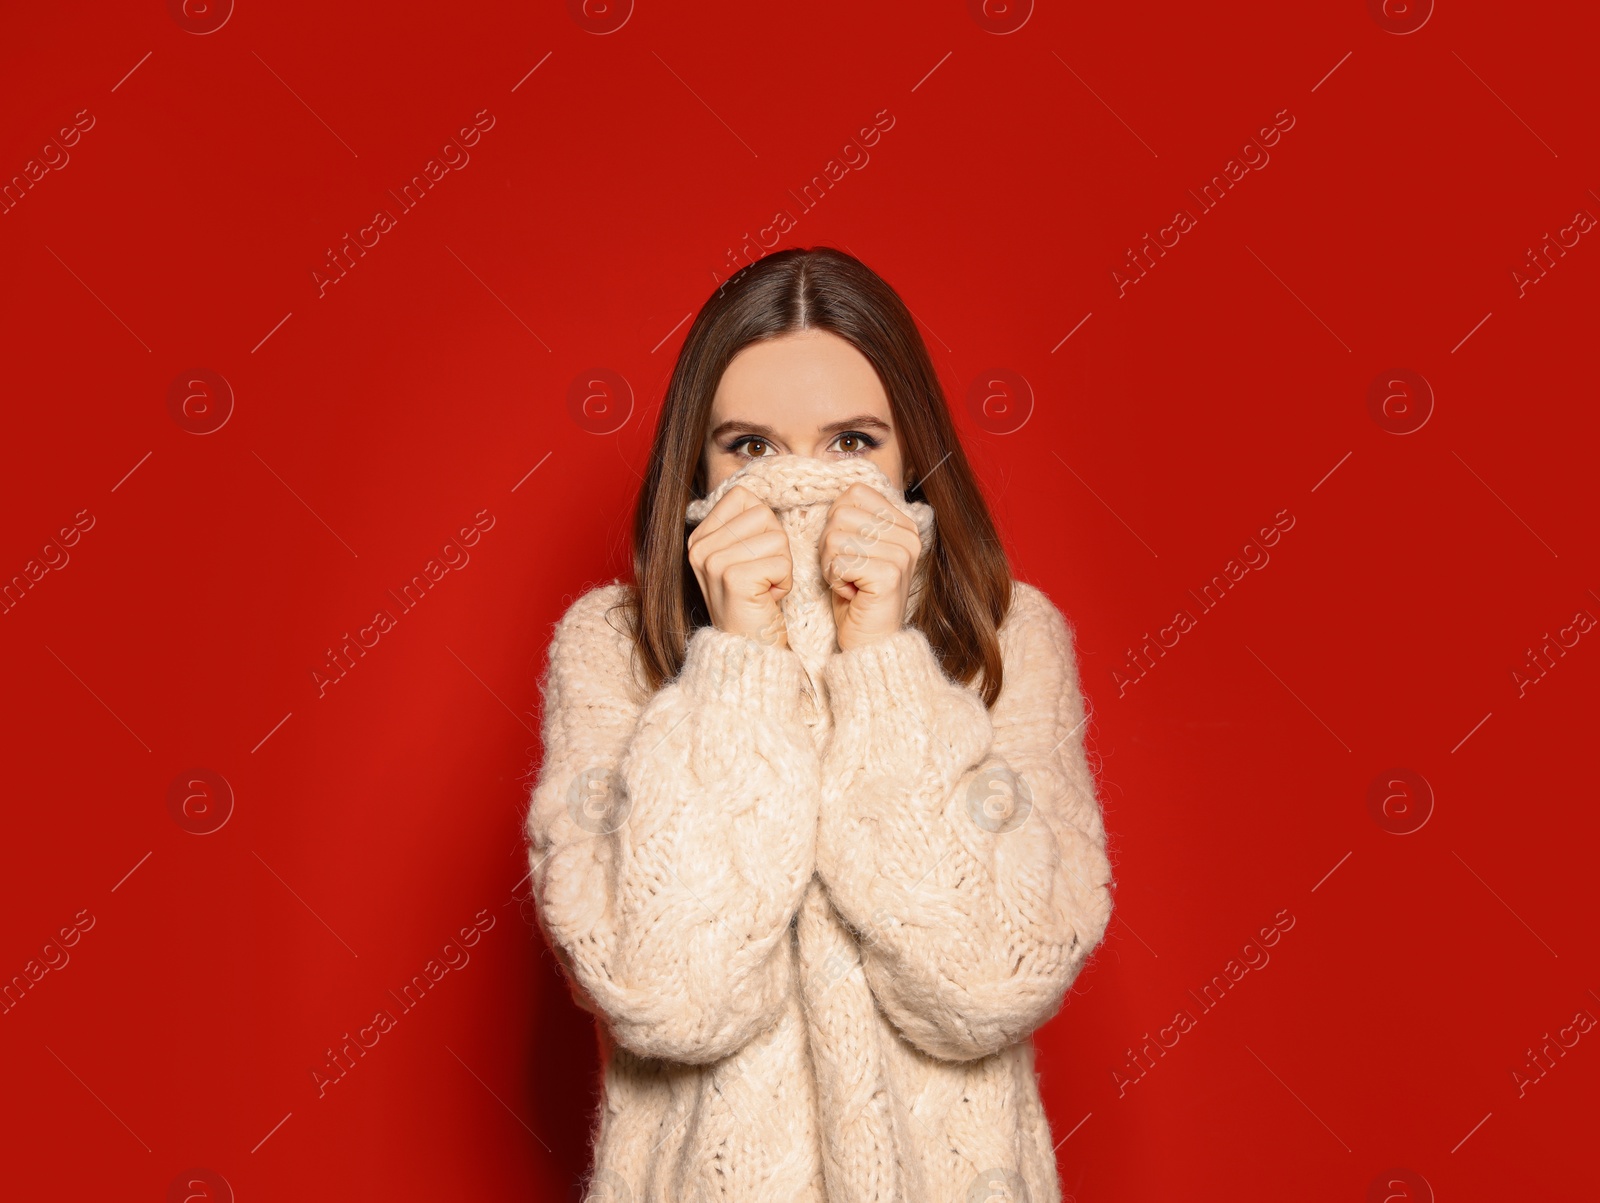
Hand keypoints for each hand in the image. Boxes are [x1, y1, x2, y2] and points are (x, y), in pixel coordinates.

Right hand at [686, 484, 791, 647]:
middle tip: (761, 577)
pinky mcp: (734, 578)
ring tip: (764, 588)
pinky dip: (785, 582)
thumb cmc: (753, 603)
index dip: (763, 526)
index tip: (753, 557)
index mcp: (698, 536)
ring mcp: (713, 562)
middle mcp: (699, 547)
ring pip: (777, 537)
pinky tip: (767, 599)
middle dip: (776, 546)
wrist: (749, 651)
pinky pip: (782, 561)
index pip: (744, 496)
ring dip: (782, 565)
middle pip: (763, 514)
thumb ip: (745, 524)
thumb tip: (760, 489)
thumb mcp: (741, 556)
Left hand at [820, 483, 922, 651]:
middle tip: (846, 571)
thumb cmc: (858, 595)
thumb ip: (853, 520)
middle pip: (841, 514)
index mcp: (903, 523)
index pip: (854, 493)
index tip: (848, 550)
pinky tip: (851, 593)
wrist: (871, 641)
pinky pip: (839, 562)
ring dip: (831, 565)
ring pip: (835, 538)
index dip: (837, 521)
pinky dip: (835, 580)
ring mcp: (902, 554)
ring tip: (848, 582)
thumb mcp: (856, 549)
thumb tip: (836, 495)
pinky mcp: (889, 574)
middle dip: (830, 546)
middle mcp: (908, 535)